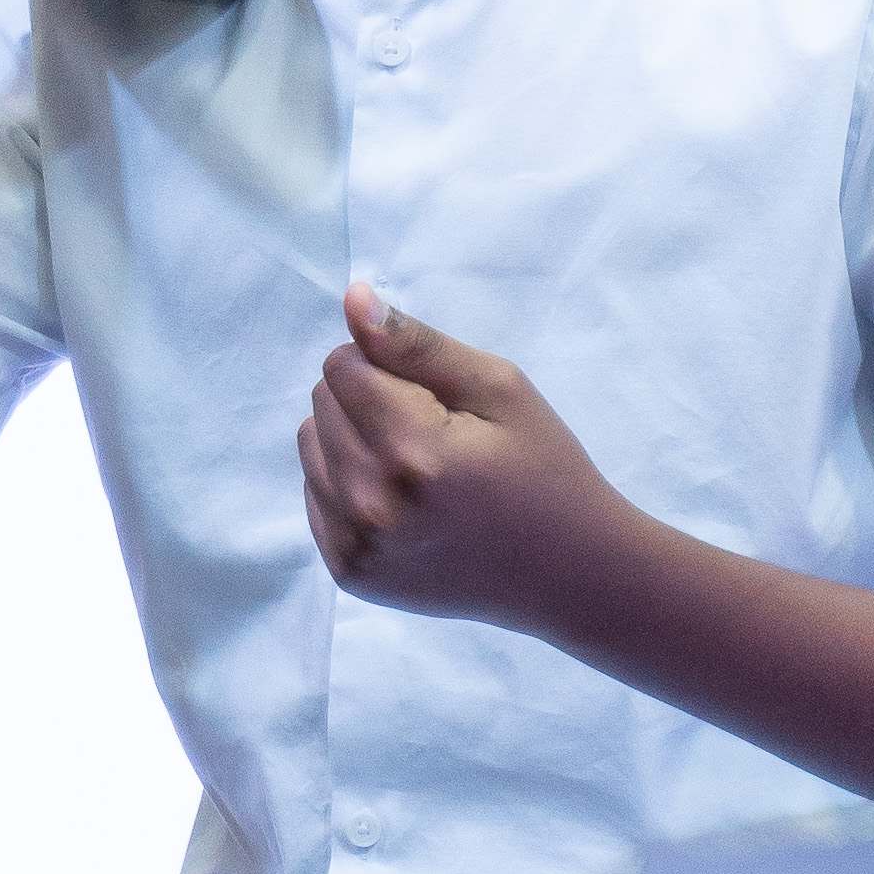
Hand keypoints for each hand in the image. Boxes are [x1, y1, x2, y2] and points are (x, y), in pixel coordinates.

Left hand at [297, 284, 636, 628]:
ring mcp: (356, 546)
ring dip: (351, 440)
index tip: (432, 392)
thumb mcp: (500, 389)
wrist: (563, 572)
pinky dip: (347, 484)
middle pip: (321, 403)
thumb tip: (354, 300)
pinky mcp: (348, 573)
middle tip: (432, 428)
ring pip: (310, 446)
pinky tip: (400, 498)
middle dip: (367, 399)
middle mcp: (371, 503)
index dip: (385, 364)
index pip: (342, 366)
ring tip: (414, 463)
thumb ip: (418, 344)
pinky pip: (314, 495)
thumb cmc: (542, 468)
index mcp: (412, 450)